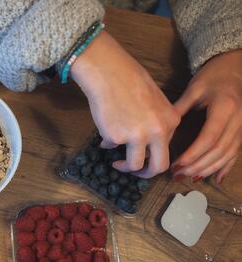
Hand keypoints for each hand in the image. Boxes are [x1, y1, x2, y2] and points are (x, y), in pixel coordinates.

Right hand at [71, 31, 179, 177]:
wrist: (108, 72)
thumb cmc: (130, 81)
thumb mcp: (155, 102)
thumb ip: (156, 124)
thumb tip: (147, 145)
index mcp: (171, 121)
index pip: (168, 149)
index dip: (155, 157)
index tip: (146, 159)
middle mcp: (158, 131)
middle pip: (158, 166)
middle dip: (146, 174)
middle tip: (137, 173)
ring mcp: (137, 136)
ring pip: (134, 165)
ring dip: (125, 166)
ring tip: (116, 163)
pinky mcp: (116, 137)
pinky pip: (112, 147)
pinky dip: (107, 142)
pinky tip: (104, 127)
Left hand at [172, 50, 241, 183]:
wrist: (234, 67)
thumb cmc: (212, 77)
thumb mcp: (194, 89)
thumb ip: (178, 109)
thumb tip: (158, 129)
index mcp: (224, 108)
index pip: (208, 138)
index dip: (192, 155)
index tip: (176, 164)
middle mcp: (238, 120)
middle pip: (218, 151)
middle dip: (197, 166)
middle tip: (177, 174)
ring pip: (227, 155)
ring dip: (208, 169)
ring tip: (189, 177)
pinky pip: (236, 153)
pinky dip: (225, 167)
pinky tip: (215, 179)